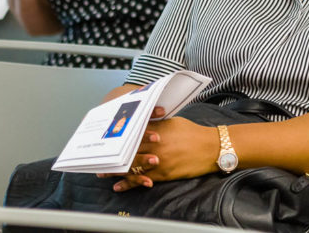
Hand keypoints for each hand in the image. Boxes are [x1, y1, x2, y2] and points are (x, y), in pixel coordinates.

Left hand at [103, 107, 219, 191]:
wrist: (211, 148)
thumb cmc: (193, 133)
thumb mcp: (174, 123)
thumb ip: (156, 124)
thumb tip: (142, 124)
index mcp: (158, 130)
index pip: (133, 132)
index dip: (118, 137)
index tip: (106, 139)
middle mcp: (156, 145)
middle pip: (128, 150)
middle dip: (112, 154)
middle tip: (98, 157)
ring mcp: (158, 160)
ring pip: (131, 165)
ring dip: (115, 170)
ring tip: (101, 172)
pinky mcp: (163, 174)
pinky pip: (141, 179)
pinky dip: (128, 183)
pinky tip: (117, 186)